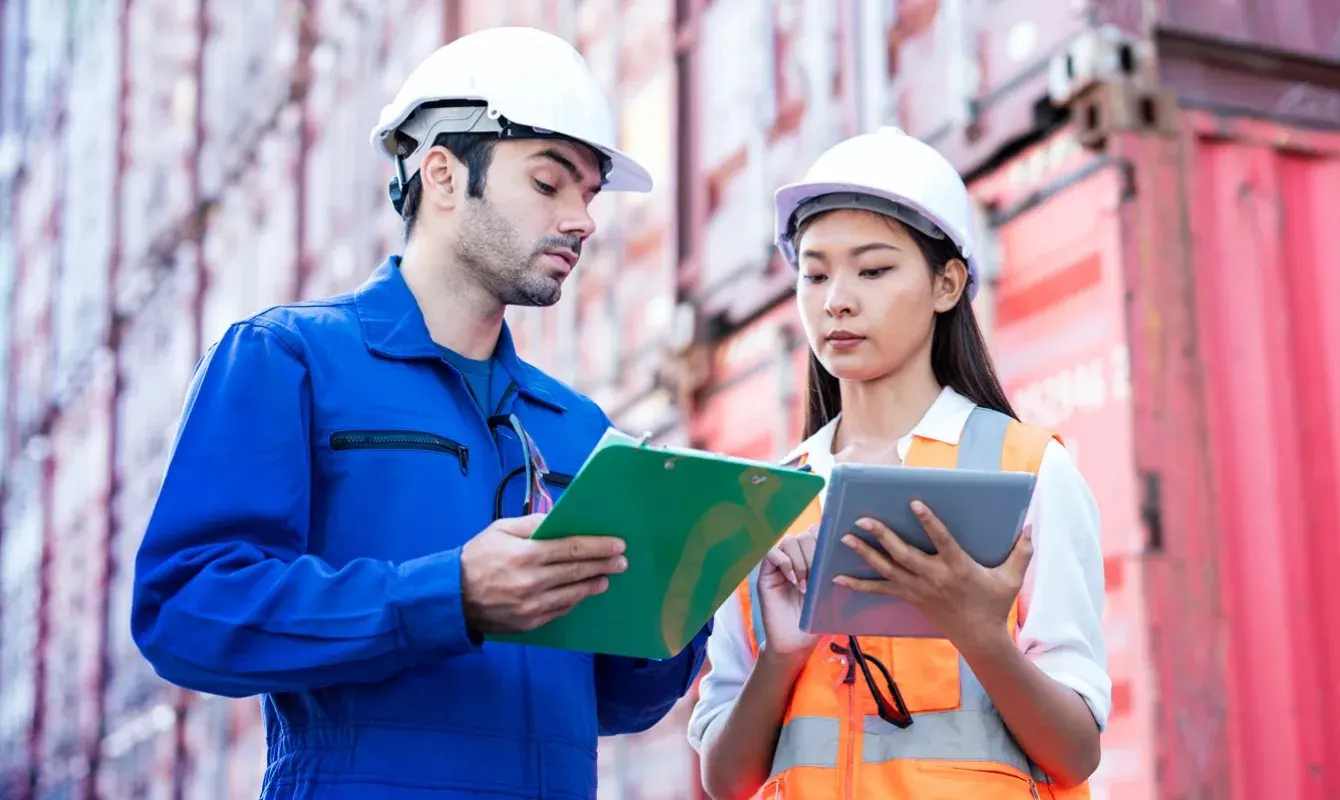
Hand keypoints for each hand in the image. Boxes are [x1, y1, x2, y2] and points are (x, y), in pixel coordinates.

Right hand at [460, 514, 627, 634]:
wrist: (451, 597)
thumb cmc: (477, 557)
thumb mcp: (500, 530)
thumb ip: (532, 524)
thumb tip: (561, 521)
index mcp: (526, 554)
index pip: (572, 548)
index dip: (599, 546)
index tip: (617, 544)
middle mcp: (532, 582)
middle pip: (578, 571)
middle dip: (604, 564)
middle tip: (622, 561)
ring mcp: (532, 605)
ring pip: (573, 593)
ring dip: (594, 584)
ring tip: (607, 577)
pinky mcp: (530, 622)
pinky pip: (561, 610)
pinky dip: (575, 600)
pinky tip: (584, 592)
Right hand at [756, 526, 820, 660]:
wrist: (795, 643)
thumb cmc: (814, 620)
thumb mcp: (829, 594)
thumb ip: (833, 573)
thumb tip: (847, 552)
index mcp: (812, 559)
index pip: (817, 532)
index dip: (825, 538)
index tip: (833, 557)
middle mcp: (795, 557)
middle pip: (804, 534)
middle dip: (814, 554)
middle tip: (817, 579)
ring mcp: (780, 565)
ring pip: (789, 541)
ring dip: (801, 562)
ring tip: (804, 585)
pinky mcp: (766, 574)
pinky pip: (771, 553)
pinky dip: (784, 563)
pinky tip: (793, 581)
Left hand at [835, 501, 1031, 652]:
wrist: (979, 637)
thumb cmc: (994, 604)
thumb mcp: (1012, 579)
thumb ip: (1021, 552)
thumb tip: (1030, 527)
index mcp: (958, 567)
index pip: (941, 540)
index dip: (928, 521)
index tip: (914, 503)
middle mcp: (934, 577)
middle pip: (904, 554)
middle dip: (882, 536)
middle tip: (863, 519)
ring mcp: (919, 588)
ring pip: (887, 569)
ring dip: (865, 554)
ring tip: (844, 538)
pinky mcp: (910, 597)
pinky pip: (880, 590)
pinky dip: (858, 585)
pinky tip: (838, 578)